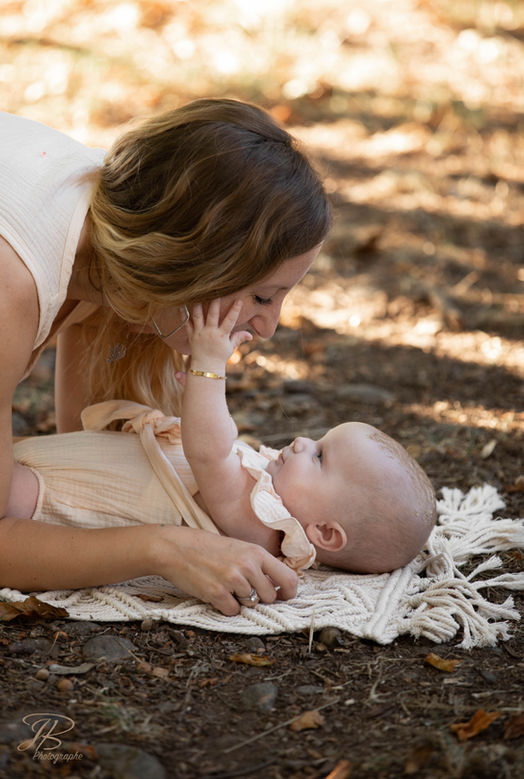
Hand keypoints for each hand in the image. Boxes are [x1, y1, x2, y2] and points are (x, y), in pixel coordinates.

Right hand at [153, 526, 297, 615]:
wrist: (176, 548)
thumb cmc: (207, 547)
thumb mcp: (239, 548)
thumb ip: (258, 564)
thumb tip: (277, 586)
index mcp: (257, 552)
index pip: (289, 578)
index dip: (289, 592)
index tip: (283, 596)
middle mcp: (248, 566)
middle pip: (270, 597)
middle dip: (260, 598)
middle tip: (244, 590)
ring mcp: (233, 580)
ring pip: (251, 605)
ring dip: (241, 601)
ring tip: (226, 586)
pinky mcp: (217, 593)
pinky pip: (232, 611)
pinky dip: (225, 607)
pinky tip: (216, 593)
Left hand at [188, 299, 251, 370]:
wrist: (205, 367)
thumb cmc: (220, 356)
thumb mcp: (230, 347)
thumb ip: (239, 338)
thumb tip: (251, 335)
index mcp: (221, 336)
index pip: (230, 321)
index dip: (235, 310)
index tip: (239, 300)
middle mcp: (210, 333)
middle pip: (212, 315)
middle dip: (214, 302)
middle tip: (216, 290)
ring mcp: (199, 333)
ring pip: (198, 316)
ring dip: (198, 304)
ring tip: (198, 293)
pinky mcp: (191, 335)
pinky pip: (186, 323)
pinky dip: (183, 315)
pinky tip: (182, 305)